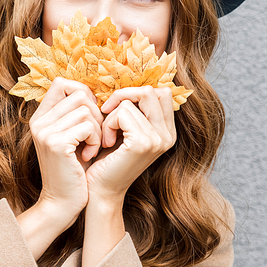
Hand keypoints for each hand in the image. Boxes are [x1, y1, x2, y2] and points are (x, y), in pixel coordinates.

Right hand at [29, 77, 102, 225]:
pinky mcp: (56, 144)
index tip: (90, 117)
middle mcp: (38, 121)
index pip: (62, 83)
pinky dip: (95, 140)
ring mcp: (45, 132)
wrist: (62, 203)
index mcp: (40, 117)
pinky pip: (88, 126)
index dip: (83, 94)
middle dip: (95, 113)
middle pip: (79, 93)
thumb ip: (76, 115)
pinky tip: (88, 155)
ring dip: (97, 129)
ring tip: (91, 147)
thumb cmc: (74, 170)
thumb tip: (95, 92)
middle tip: (94, 137)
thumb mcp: (72, 137)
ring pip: (86, 109)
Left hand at [85, 86, 175, 202]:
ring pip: (135, 99)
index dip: (134, 93)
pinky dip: (108, 123)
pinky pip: (123, 112)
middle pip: (152, 90)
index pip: (160, 92)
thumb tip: (127, 76)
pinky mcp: (143, 143)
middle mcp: (168, 135)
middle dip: (123, 95)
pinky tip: (104, 142)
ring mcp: (159, 140)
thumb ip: (133, 109)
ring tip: (106, 134)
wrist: (98, 190)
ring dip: (112, 113)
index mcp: (167, 131)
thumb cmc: (105, 159)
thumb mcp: (123, 130)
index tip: (114, 108)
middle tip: (106, 114)